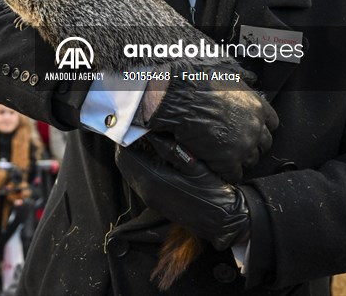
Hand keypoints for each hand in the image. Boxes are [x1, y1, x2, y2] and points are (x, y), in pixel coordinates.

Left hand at [117, 134, 249, 250]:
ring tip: (145, 139)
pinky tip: (153, 156)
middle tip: (138, 129)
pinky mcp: (154, 202)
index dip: (126, 138)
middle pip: (123, 163)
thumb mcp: (195, 166)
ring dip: (133, 155)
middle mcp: (146, 191)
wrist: (222, 221)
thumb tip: (153, 133)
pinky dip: (139, 166)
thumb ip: (172, 149)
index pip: (126, 154)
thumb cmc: (213, 192)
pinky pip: (137, 180)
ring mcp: (149, 199)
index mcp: (154, 180)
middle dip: (127, 145)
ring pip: (129, 172)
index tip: (134, 124)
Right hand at [145, 66, 277, 181]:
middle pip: (264, 143)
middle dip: (254, 144)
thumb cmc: (199, 84)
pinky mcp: (228, 160)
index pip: (272, 123)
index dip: (262, 126)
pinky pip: (235, 174)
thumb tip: (250, 78)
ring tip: (229, 156)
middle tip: (241, 143)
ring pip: (251, 159)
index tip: (255, 129)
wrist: (180, 99)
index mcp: (257, 106)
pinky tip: (222, 168)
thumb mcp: (228, 74)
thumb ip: (243, 80)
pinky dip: (229, 173)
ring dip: (242, 158)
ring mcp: (243, 145)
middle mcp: (255, 127)